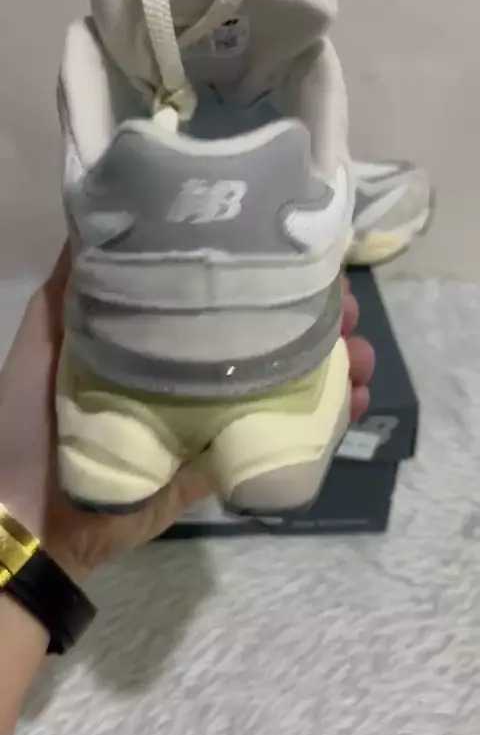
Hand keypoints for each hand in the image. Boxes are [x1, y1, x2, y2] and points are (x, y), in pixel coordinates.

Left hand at [0, 247, 373, 579]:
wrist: (31, 519)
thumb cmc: (29, 422)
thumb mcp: (44, 341)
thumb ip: (70, 289)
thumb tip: (99, 215)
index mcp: (155, 337)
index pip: (224, 296)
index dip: (268, 275)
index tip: (307, 261)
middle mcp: (187, 370)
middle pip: (264, 338)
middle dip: (315, 321)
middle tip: (351, 313)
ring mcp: (207, 417)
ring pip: (283, 385)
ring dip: (331, 370)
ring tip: (365, 361)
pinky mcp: (217, 462)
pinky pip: (277, 439)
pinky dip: (322, 424)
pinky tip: (356, 406)